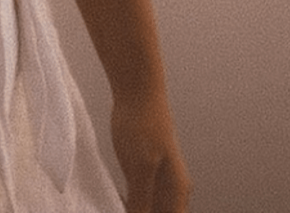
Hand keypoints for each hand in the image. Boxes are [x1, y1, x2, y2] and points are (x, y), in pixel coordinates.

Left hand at [111, 89, 190, 212]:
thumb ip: (141, 201)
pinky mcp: (145, 169)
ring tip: (112, 206)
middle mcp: (173, 190)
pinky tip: (113, 199)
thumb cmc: (141, 124)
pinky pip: (140, 197)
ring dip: (134, 211)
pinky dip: (128, 203)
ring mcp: (160, 179)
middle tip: (114, 208)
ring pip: (150, 209)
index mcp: (177, 192)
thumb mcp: (139, 168)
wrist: (138, 88)